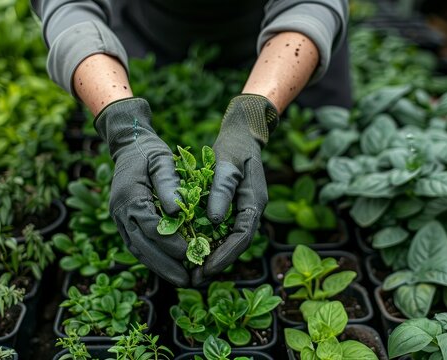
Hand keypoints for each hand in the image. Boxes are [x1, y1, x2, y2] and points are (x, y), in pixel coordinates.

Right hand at [94, 98, 188, 286]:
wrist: (128, 146)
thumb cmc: (149, 151)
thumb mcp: (161, 160)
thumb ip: (168, 183)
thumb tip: (176, 211)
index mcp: (129, 196)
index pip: (151, 226)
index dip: (170, 243)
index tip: (190, 253)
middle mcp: (119, 211)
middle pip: (142, 246)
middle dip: (164, 265)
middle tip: (186, 281)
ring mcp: (119, 219)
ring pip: (138, 250)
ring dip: (158, 267)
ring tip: (180, 280)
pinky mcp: (123, 222)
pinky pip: (137, 245)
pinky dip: (153, 259)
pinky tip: (169, 268)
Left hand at [192, 94, 278, 284]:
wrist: (242, 134)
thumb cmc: (234, 146)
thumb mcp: (227, 164)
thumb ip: (222, 191)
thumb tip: (214, 220)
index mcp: (254, 203)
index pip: (242, 237)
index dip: (224, 255)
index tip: (206, 268)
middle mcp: (251, 211)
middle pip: (236, 245)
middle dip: (217, 263)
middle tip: (195, 279)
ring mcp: (243, 211)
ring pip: (229, 241)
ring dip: (213, 257)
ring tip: (192, 272)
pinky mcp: (234, 208)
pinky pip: (223, 231)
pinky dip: (210, 243)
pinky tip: (193, 250)